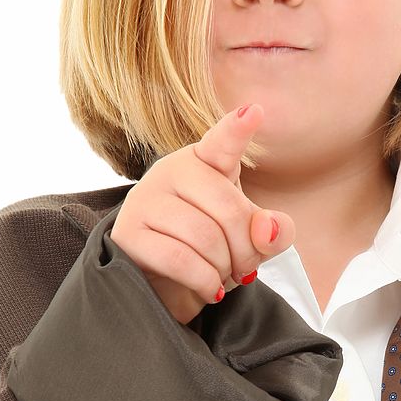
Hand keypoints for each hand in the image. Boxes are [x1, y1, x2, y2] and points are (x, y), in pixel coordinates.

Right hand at [109, 103, 294, 324]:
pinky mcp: (127, 233)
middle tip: (244, 267)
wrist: (166, 288)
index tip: (255, 112)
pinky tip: (208, 287)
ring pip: (204, 236)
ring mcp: (144, 199)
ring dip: (223, 267)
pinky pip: (179, 258)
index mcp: (205, 162)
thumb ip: (274, 230)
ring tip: (221, 274)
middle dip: (246, 249)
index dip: (237, 129)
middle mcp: (170, 171)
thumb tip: (267, 229)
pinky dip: (203, 280)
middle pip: (228, 208)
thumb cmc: (212, 252)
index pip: (222, 143)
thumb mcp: (252, 239)